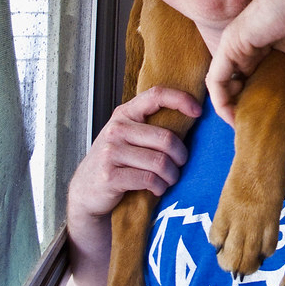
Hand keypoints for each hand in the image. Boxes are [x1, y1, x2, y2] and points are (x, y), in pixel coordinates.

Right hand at [68, 86, 202, 221]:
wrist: (86, 190)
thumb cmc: (116, 161)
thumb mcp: (128, 136)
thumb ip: (150, 125)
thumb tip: (192, 117)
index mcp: (125, 114)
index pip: (156, 95)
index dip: (180, 100)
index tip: (198, 112)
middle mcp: (116, 129)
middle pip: (165, 138)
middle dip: (180, 155)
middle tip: (180, 164)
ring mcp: (111, 152)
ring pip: (160, 162)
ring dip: (171, 175)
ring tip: (169, 179)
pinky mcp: (110, 175)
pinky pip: (149, 179)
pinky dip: (159, 187)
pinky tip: (157, 189)